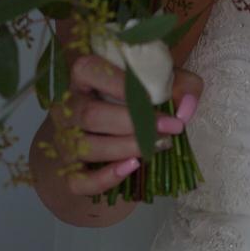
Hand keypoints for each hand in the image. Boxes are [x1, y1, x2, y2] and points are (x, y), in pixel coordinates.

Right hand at [46, 53, 202, 196]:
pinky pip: (78, 180)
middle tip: (170, 128)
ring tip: (160, 146)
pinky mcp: (68, 170)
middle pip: (91, 115)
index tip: (155, 98)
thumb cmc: (138, 98)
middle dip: (135, 123)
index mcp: (83, 76)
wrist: (111, 129)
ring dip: (127, 148)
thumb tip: (186, 107)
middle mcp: (67, 106)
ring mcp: (63, 139)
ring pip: (86, 147)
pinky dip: (105, 178)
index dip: (121, 84)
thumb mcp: (162, 82)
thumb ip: (180, 85)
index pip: (90, 70)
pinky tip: (132, 167)